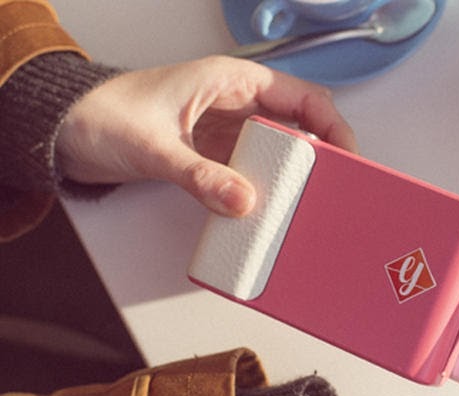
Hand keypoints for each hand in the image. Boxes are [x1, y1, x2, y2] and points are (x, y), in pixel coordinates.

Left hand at [55, 55, 356, 215]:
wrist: (67, 131)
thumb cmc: (103, 114)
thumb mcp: (155, 146)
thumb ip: (199, 175)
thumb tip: (241, 200)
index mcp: (232, 81)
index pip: (303, 97)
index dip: (333, 125)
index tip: (347, 156)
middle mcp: (236, 103)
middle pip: (299, 126)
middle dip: (320, 156)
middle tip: (331, 187)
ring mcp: (227, 130)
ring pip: (280, 151)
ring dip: (294, 176)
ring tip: (305, 202)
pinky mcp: (216, 154)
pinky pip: (255, 170)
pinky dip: (267, 188)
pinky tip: (270, 208)